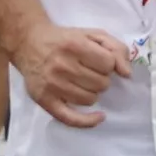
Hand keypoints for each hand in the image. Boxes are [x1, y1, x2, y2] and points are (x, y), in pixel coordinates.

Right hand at [14, 24, 136, 129]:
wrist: (28, 43)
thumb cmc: (64, 39)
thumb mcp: (91, 35)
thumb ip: (115, 48)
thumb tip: (127, 73)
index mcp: (75, 45)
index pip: (108, 64)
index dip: (108, 63)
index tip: (99, 61)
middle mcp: (62, 65)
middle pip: (101, 84)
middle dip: (100, 78)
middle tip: (88, 71)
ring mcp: (53, 85)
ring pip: (90, 99)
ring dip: (92, 92)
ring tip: (81, 83)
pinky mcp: (45, 100)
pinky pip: (71, 119)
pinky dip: (88, 121)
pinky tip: (100, 116)